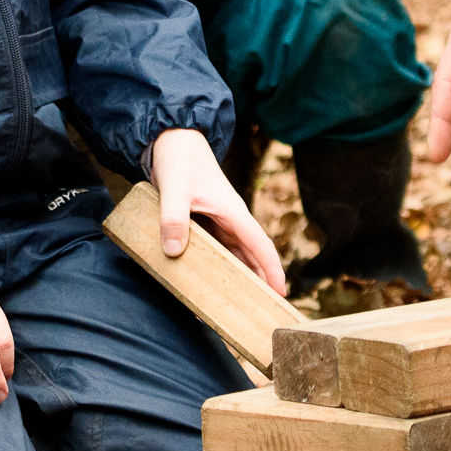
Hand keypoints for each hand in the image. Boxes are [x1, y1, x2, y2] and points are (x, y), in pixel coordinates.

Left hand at [150, 128, 289, 294]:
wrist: (170, 138)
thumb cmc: (179, 159)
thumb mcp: (175, 188)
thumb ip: (173, 217)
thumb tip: (174, 251)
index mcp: (233, 212)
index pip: (259, 245)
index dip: (271, 270)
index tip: (280, 293)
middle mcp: (229, 219)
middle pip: (248, 256)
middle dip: (256, 282)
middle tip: (259, 312)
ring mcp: (216, 221)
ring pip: (230, 255)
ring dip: (232, 277)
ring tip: (231, 307)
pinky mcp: (201, 221)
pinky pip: (210, 249)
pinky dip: (210, 266)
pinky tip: (200, 283)